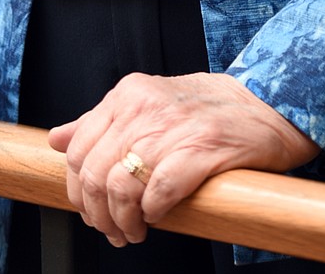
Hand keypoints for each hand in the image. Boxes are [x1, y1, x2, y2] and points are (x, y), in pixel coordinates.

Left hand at [48, 71, 316, 246]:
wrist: (266, 104)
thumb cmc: (207, 110)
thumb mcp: (148, 102)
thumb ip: (102, 120)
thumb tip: (57, 139)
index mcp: (128, 93)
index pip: (77, 149)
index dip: (78, 191)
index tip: (91, 211)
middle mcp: (145, 106)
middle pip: (94, 172)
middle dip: (97, 214)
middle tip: (113, 231)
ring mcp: (173, 127)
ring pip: (121, 186)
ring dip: (123, 221)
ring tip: (135, 231)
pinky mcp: (202, 149)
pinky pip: (160, 191)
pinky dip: (153, 212)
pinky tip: (159, 216)